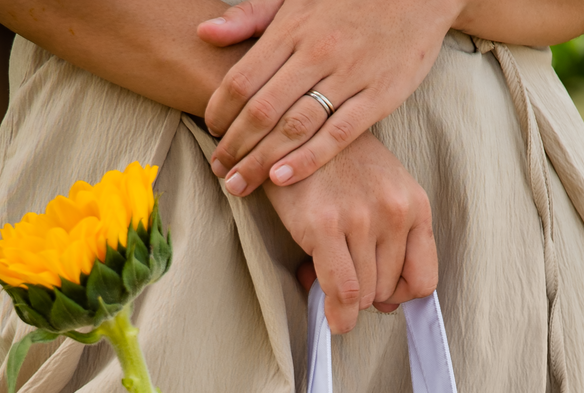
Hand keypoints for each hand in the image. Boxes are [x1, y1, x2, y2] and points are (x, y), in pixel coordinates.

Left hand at [198, 0, 460, 196]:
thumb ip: (252, 16)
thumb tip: (205, 33)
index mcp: (293, 27)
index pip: (243, 77)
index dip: (220, 110)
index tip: (211, 131)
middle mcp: (317, 53)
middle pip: (263, 110)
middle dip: (235, 146)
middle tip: (219, 170)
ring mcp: (349, 76)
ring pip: (294, 127)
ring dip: (262, 161)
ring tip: (240, 184)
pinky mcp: (379, 96)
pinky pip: (337, 135)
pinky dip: (307, 159)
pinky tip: (282, 179)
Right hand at [262, 130, 436, 332]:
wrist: (296, 128)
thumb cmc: (339, 166)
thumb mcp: (382, 194)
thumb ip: (393, 244)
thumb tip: (387, 306)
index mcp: (414, 204)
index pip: (424, 280)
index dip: (400, 295)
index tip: (380, 289)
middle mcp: (394, 211)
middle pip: (389, 291)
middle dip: (365, 293)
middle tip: (341, 273)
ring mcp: (361, 218)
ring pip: (365, 296)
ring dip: (344, 298)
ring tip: (325, 270)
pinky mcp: (325, 225)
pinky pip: (343, 291)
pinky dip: (338, 313)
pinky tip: (331, 314)